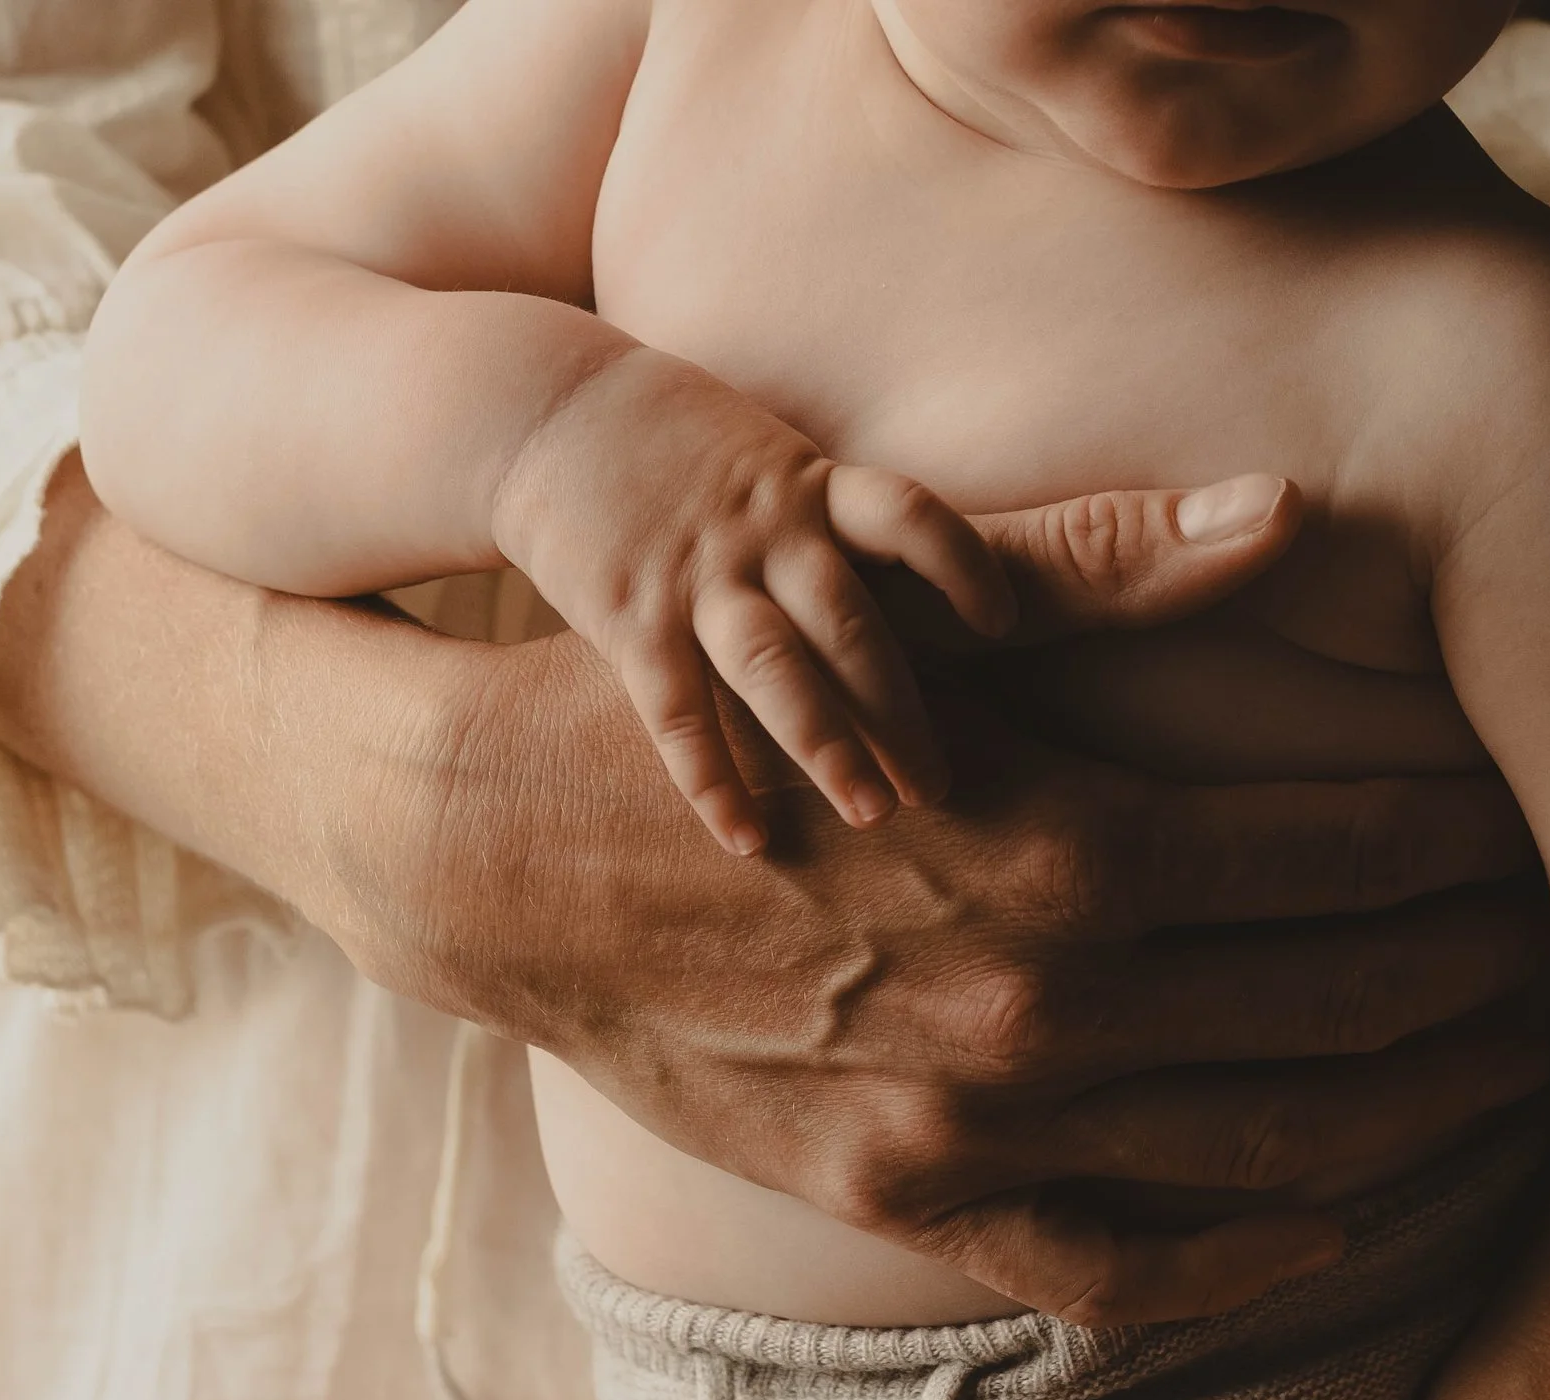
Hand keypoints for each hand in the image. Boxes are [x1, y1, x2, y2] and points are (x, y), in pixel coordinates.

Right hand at [330, 481, 1549, 1326]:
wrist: (518, 854)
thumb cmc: (742, 706)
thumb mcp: (915, 619)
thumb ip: (1118, 570)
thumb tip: (1294, 510)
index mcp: (1074, 850)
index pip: (1349, 864)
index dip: (1466, 852)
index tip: (1531, 838)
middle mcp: (1045, 1009)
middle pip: (1340, 1010)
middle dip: (1475, 980)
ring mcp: (974, 1126)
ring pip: (1266, 1150)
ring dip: (1413, 1110)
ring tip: (1501, 1067)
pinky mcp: (904, 1199)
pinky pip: (1116, 1267)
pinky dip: (1245, 1256)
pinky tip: (1337, 1216)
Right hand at [489, 346, 1015, 853]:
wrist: (547, 411)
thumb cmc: (683, 449)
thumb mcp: (775, 462)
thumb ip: (840, 526)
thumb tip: (934, 598)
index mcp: (810, 489)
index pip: (909, 516)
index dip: (961, 566)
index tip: (1002, 623)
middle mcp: (763, 534)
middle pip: (851, 624)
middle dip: (902, 710)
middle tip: (941, 789)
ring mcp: (696, 576)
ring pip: (774, 669)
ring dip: (827, 747)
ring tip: (873, 817)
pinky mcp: (628, 616)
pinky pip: (676, 710)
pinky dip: (711, 779)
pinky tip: (746, 838)